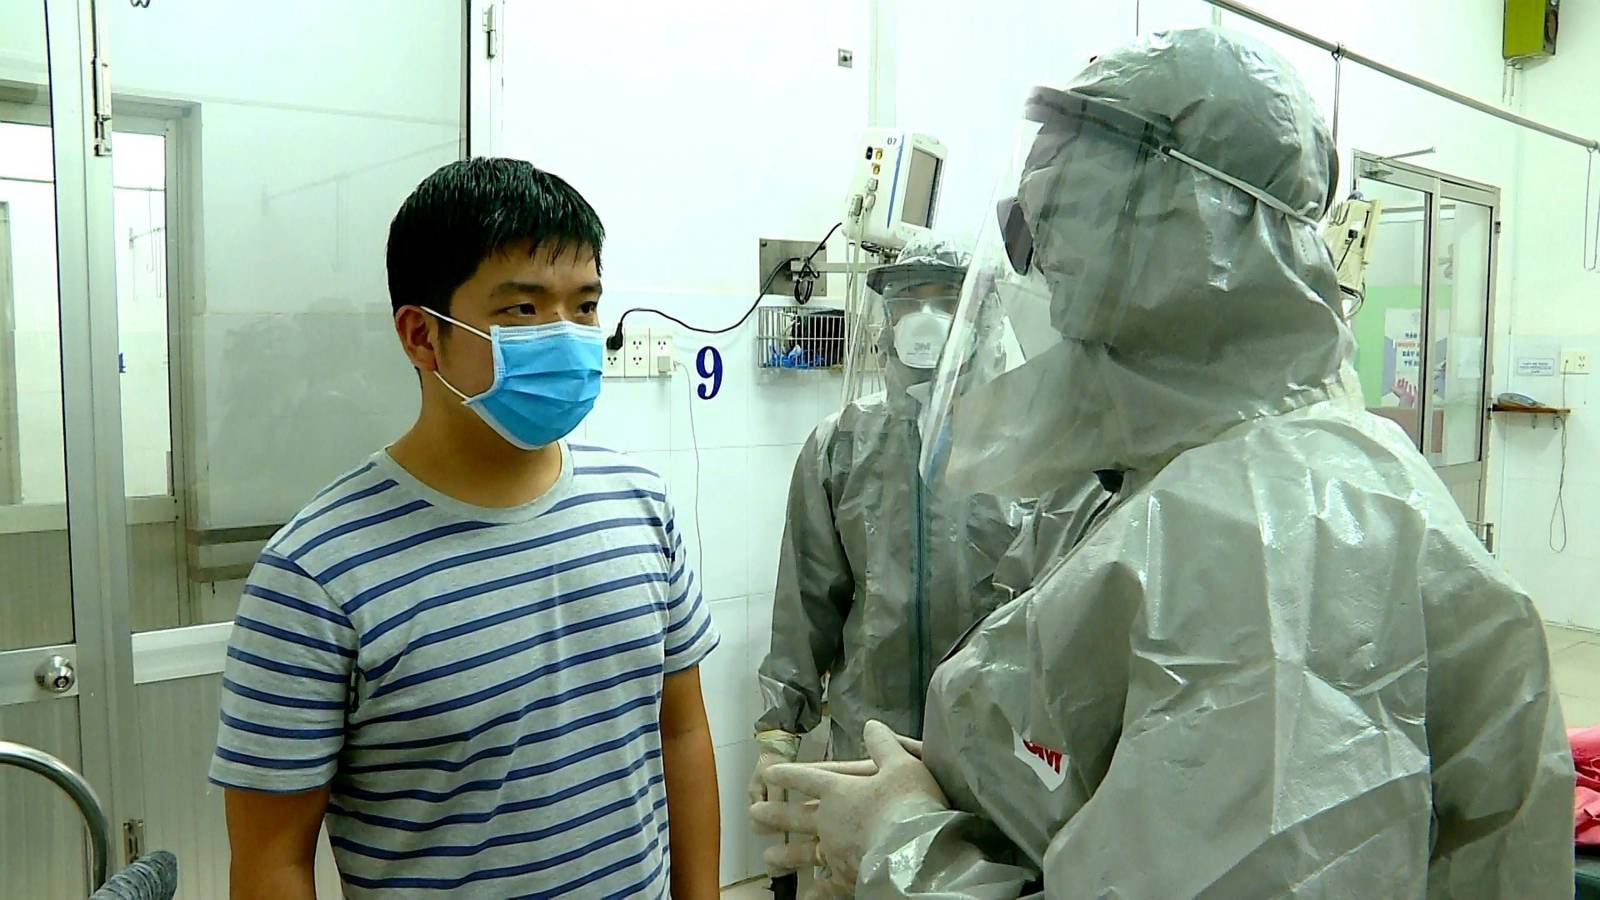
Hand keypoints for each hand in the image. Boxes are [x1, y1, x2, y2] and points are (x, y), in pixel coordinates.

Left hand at [750, 721, 947, 886]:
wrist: (915, 847)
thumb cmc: (909, 802)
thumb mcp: (901, 764)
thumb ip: (884, 745)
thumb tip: (872, 725)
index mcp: (838, 790)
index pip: (806, 778)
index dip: (787, 775)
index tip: (769, 774)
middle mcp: (829, 820)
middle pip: (794, 816)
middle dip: (773, 814)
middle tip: (754, 815)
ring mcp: (834, 850)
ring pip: (803, 852)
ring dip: (785, 855)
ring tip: (768, 859)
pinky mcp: (846, 876)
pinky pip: (826, 887)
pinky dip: (815, 894)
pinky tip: (804, 899)